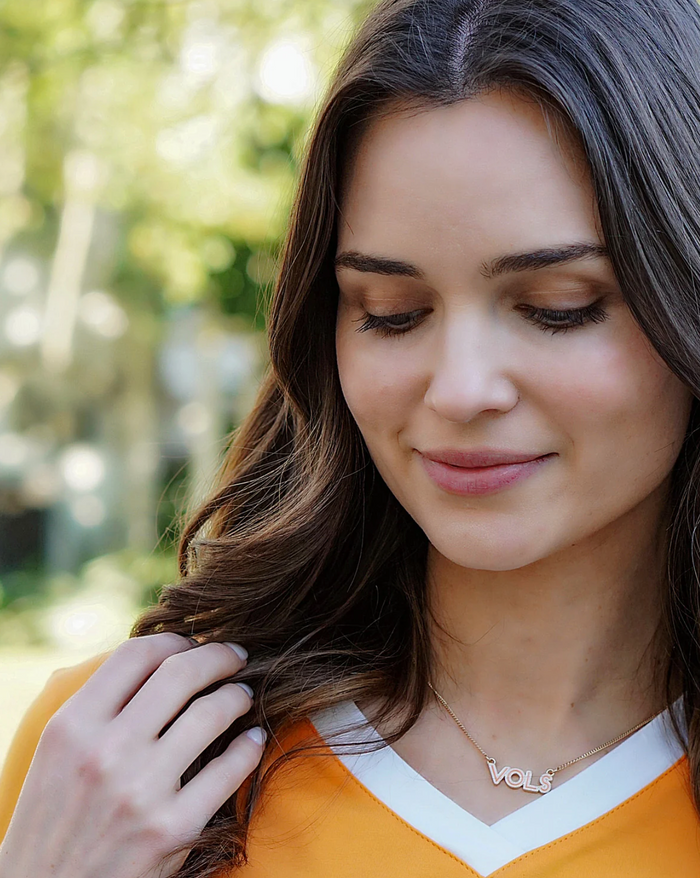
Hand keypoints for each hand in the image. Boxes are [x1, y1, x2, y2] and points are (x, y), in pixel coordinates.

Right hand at [0, 633, 264, 877]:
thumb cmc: (55, 821)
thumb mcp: (57, 755)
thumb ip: (99, 708)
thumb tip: (158, 662)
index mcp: (72, 727)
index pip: (136, 654)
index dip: (173, 639)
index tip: (192, 644)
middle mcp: (105, 752)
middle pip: (181, 673)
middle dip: (218, 655)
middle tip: (235, 656)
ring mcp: (142, 791)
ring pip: (211, 713)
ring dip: (237, 696)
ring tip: (242, 695)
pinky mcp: (174, 829)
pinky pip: (230, 769)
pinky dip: (249, 746)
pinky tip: (252, 739)